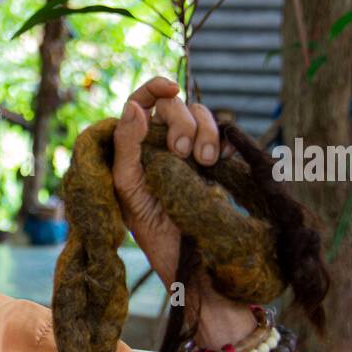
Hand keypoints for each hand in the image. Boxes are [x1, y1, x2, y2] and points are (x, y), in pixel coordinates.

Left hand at [111, 77, 257, 351]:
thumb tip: (133, 107)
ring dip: (205, 130)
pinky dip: (224, 139)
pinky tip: (222, 159)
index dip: (153, 88)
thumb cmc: (154, 232)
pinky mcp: (212, 165)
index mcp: (132, 151)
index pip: (140, 103)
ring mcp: (187, 155)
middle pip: (174, 106)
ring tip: (204, 162)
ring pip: (201, 116)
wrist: (196, 264)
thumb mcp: (130, 190)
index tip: (170, 87)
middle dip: (181, 120)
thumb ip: (127, 147)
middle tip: (183, 154)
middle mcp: (158, 148)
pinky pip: (222, 135)